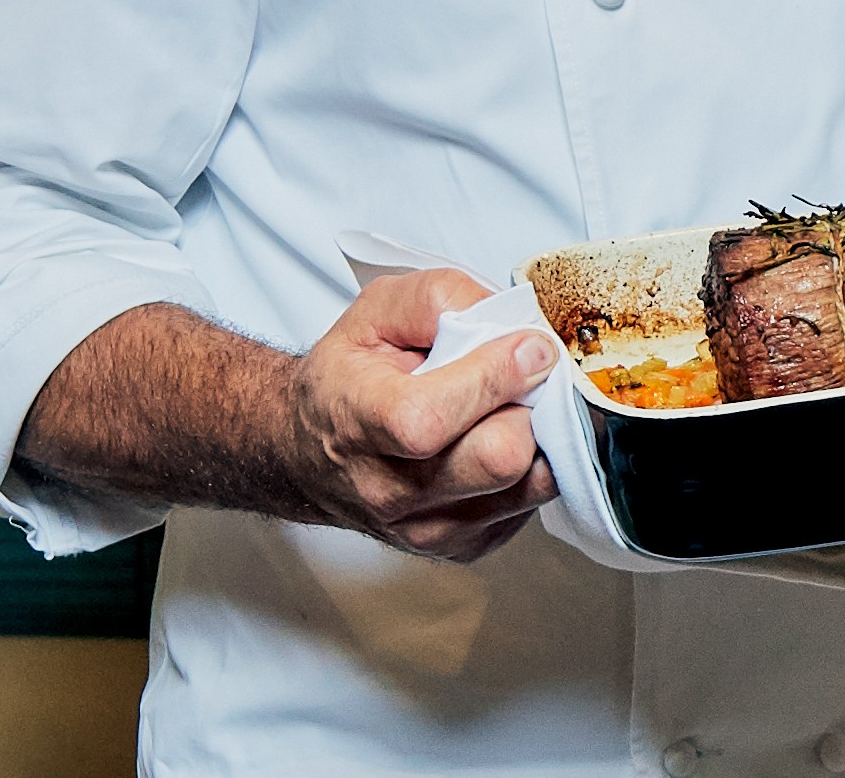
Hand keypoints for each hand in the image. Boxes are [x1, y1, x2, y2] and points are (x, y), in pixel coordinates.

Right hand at [281, 268, 560, 562]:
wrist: (307, 451)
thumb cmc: (347, 376)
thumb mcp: (376, 310)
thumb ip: (442, 298)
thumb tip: (512, 321)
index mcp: (359, 423)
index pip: (431, 420)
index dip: (493, 377)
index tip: (530, 345)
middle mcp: (390, 490)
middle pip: (498, 459)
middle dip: (527, 404)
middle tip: (526, 375)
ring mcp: (428, 530)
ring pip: (527, 485)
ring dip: (536, 436)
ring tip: (510, 405)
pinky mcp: (462, 547)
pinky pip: (529, 506)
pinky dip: (529, 466)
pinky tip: (499, 437)